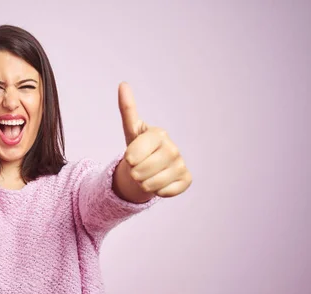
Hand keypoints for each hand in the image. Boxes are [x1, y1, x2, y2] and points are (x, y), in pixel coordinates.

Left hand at [117, 82, 191, 197]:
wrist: (149, 168)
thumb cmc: (138, 149)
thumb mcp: (130, 131)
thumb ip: (127, 109)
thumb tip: (123, 84)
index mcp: (158, 134)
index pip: (134, 154)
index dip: (129, 159)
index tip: (129, 158)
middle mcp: (173, 148)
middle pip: (144, 170)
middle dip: (135, 174)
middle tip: (136, 170)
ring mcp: (181, 164)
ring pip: (154, 183)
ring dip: (144, 184)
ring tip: (145, 177)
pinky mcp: (187, 179)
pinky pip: (167, 192)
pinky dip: (159, 192)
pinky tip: (159, 183)